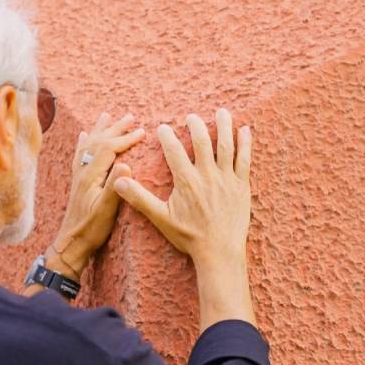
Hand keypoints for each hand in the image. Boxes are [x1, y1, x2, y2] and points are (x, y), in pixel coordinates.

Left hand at [51, 111, 144, 273]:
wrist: (71, 243)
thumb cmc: (91, 229)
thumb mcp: (106, 210)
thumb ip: (115, 187)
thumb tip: (126, 164)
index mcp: (91, 175)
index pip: (109, 148)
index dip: (126, 138)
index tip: (142, 131)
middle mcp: (82, 171)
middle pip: (99, 142)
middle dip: (115, 128)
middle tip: (130, 117)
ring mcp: (79, 175)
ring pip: (89, 145)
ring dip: (101, 129)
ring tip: (107, 116)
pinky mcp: (78, 181)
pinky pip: (80, 155)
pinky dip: (84, 142)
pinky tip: (83, 136)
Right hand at [112, 107, 251, 266]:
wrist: (219, 252)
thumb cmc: (189, 237)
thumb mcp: (161, 218)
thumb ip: (139, 198)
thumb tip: (118, 182)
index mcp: (186, 181)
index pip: (174, 151)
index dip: (167, 136)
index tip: (163, 127)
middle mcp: (207, 175)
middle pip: (202, 142)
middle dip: (196, 125)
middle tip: (191, 116)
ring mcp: (226, 179)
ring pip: (226, 146)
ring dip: (224, 127)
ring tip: (221, 112)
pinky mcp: (241, 186)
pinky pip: (244, 160)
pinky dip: (245, 144)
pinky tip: (245, 130)